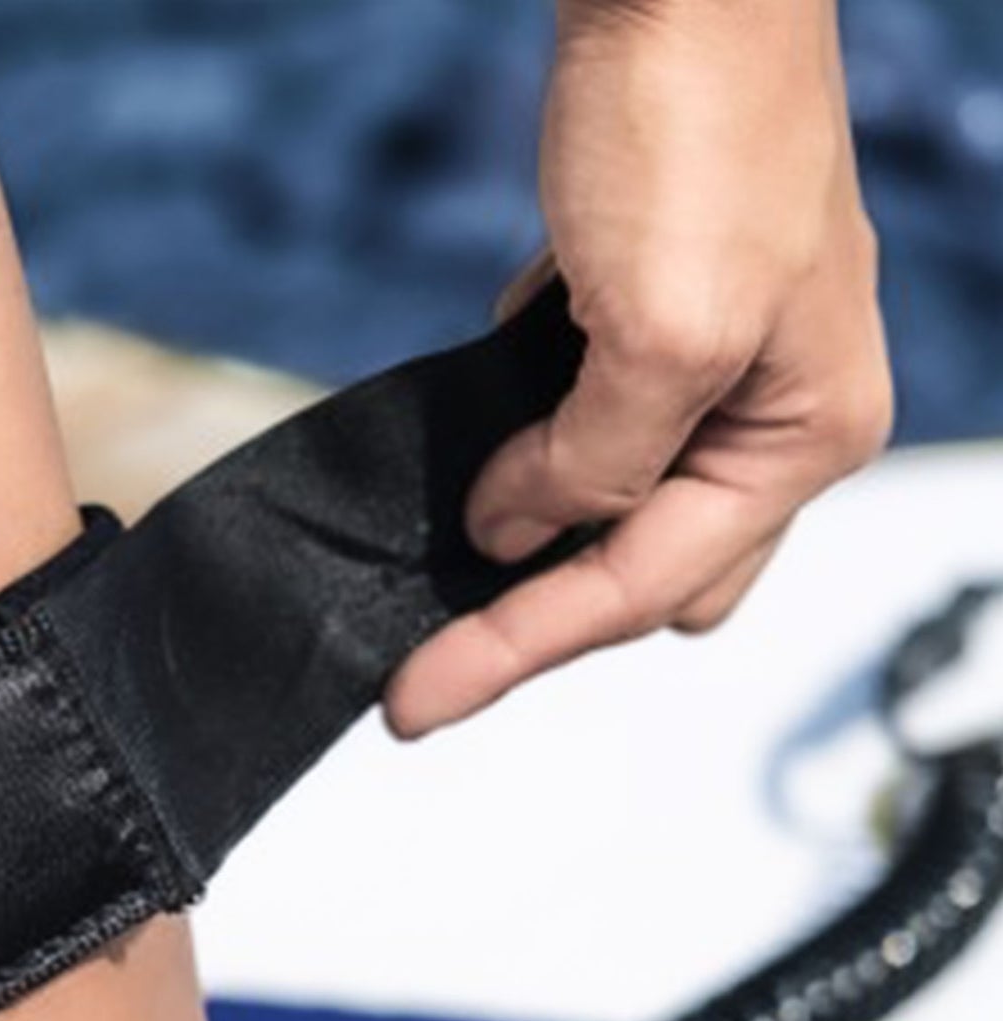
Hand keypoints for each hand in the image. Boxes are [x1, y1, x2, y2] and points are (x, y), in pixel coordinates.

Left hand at [387, 0, 892, 736]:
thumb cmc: (698, 124)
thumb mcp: (655, 331)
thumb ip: (590, 464)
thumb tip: (516, 530)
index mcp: (802, 431)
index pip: (638, 588)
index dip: (516, 649)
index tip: (414, 700)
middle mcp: (771, 413)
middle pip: (643, 576)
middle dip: (542, 619)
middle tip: (429, 661)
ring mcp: (714, 366)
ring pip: (616, 512)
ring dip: (535, 548)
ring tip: (437, 593)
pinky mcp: (654, 317)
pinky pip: (588, 429)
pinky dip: (532, 459)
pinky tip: (476, 474)